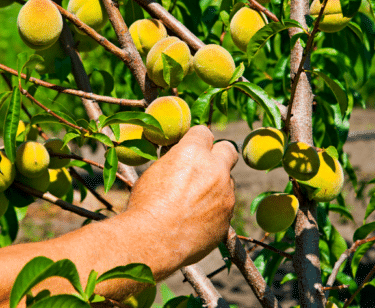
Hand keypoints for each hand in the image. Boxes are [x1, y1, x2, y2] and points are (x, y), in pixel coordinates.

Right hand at [126, 125, 237, 266]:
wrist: (152, 242)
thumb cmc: (145, 205)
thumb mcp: (154, 173)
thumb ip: (175, 162)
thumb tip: (179, 158)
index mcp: (193, 153)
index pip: (204, 132)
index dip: (196, 140)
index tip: (190, 148)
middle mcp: (215, 170)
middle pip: (228, 150)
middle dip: (218, 155)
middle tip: (205, 166)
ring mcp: (225, 195)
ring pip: (227, 183)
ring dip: (216, 187)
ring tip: (192, 203)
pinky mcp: (227, 219)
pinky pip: (224, 208)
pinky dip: (214, 210)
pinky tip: (195, 221)